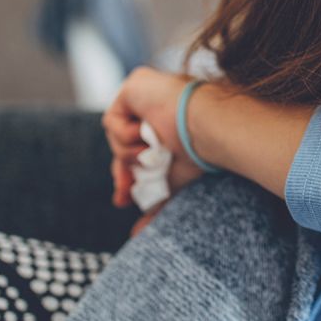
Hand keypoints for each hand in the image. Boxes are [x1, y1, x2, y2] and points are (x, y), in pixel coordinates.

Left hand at [102, 67, 204, 209]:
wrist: (207, 129)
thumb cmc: (200, 155)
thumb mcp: (173, 183)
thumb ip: (155, 202)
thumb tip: (135, 235)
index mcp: (168, 124)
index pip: (138, 150)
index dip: (128, 174)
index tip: (124, 199)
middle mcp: (156, 105)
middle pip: (122, 144)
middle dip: (121, 171)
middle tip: (124, 194)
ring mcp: (145, 93)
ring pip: (116, 136)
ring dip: (130, 153)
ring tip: (152, 153)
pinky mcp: (134, 85)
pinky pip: (113, 121)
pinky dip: (126, 136)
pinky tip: (147, 136)